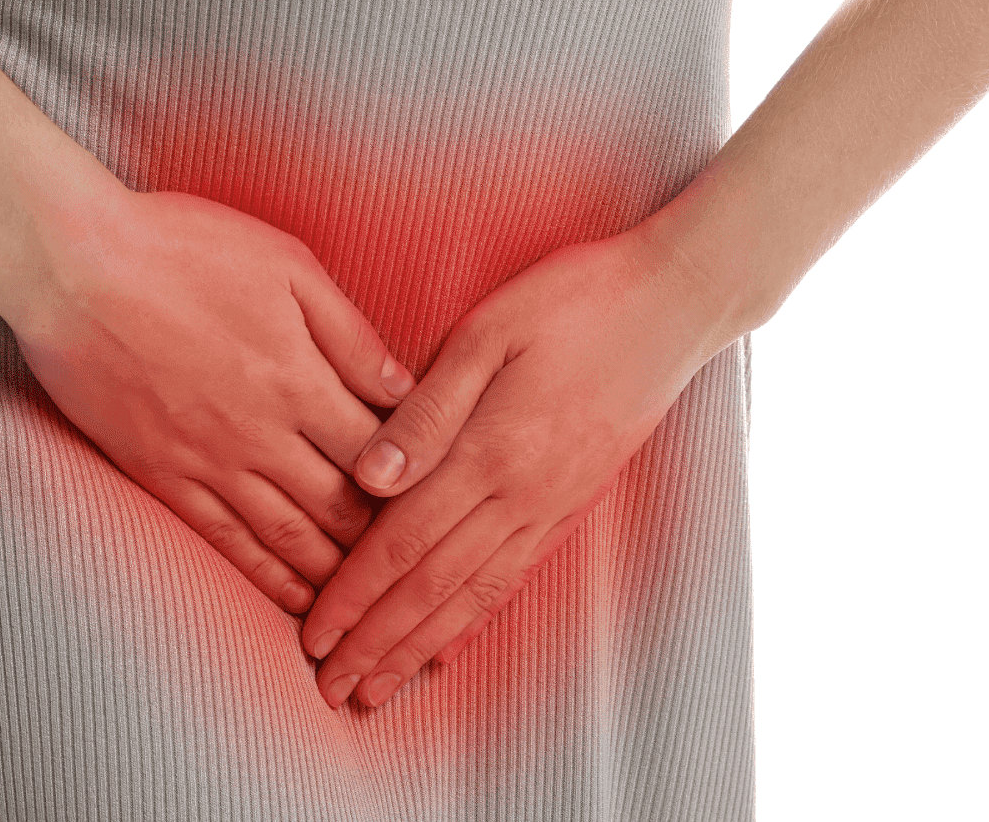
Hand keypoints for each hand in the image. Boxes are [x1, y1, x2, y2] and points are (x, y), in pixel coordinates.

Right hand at [7, 188, 415, 615]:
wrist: (71, 266)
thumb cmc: (181, 248)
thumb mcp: (285, 264)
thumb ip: (349, 332)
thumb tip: (406, 388)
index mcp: (298, 377)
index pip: (379, 453)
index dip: (416, 485)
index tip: (442, 504)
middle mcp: (260, 432)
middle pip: (342, 506)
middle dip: (387, 541)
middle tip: (420, 564)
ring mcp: (208, 460)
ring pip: (289, 537)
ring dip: (336, 575)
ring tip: (373, 599)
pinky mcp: (163, 474)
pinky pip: (225, 541)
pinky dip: (268, 577)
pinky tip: (296, 599)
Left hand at [298, 226, 737, 707]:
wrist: (674, 304)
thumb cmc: (574, 300)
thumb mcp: (488, 332)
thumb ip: (426, 410)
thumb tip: (367, 478)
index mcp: (489, 451)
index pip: (401, 541)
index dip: (353, 595)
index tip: (313, 635)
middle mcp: (522, 494)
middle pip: (431, 587)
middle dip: (376, 643)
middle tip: (331, 688)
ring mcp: (553, 504)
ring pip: (474, 596)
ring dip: (420, 647)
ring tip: (379, 687)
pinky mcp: (575, 502)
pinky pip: (515, 577)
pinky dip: (475, 620)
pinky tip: (450, 642)